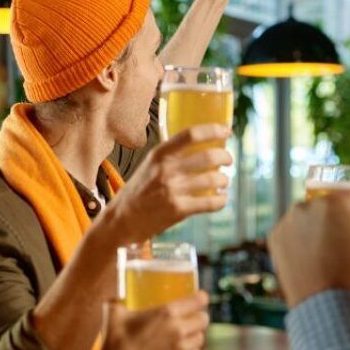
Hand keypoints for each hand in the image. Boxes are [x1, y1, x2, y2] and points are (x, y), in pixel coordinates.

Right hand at [97, 292, 208, 349]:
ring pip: (201, 337)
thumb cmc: (116, 342)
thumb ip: (119, 301)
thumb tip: (116, 296)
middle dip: (198, 316)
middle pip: (204, 319)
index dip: (200, 298)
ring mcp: (181, 349)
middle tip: (189, 317)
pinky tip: (180, 349)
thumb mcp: (115, 314)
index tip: (198, 298)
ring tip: (184, 334)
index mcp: (167, 313)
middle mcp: (178, 329)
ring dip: (194, 334)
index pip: (199, 300)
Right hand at [107, 124, 232, 243]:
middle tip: (228, 160)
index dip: (213, 130)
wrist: (122, 220)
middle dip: (225, 157)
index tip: (226, 131)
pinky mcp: (178, 210)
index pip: (191, 134)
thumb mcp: (149, 165)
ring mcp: (172, 190)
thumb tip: (201, 143)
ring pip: (213, 180)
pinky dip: (221, 200)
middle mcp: (166, 170)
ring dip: (224, 180)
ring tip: (223, 181)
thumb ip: (170, 155)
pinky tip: (221, 199)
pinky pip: (210, 203)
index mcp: (159, 154)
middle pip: (209, 156)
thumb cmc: (139, 190)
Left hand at [268, 193, 349, 308]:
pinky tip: (309, 256)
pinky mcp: (275, 235)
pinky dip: (298, 240)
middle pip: (326, 207)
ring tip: (325, 251)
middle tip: (341, 241)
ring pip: (306, 219)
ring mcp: (287, 221)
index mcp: (332, 202)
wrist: (321, 299)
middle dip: (335, 219)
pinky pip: (291, 233)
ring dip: (316, 228)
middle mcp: (305, 205)